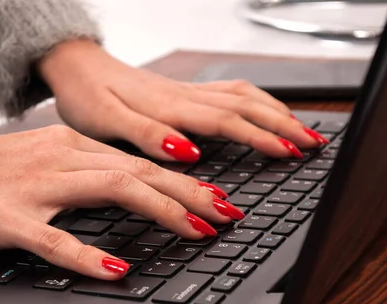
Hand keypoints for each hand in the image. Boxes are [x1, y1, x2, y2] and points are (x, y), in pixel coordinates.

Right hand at [0, 126, 242, 278]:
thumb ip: (83, 174)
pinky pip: (53, 238)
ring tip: (197, 233)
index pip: (140, 162)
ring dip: (161, 212)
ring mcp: (33, 185)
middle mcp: (59, 157)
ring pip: (111, 190)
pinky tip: (116, 268)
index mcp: (69, 145)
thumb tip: (129, 189)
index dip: (186, 182)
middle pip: (139, 172)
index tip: (219, 199)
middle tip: (228, 215)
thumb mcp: (40, 163)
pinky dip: (87, 254)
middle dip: (191, 195)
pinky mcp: (4, 217)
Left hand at [38, 40, 327, 162]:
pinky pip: (230, 92)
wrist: (73, 66)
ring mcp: (187, 92)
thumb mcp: (106, 122)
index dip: (261, 138)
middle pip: (247, 106)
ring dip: (276, 112)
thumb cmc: (85, 97)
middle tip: (314, 144)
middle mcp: (186, 97)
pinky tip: (263, 112)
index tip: (290, 154)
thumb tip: (189, 152)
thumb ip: (147, 136)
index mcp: (171, 108)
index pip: (228, 121)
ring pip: (243, 96)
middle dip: (284, 125)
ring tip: (302, 130)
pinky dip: (256, 102)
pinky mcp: (182, 93)